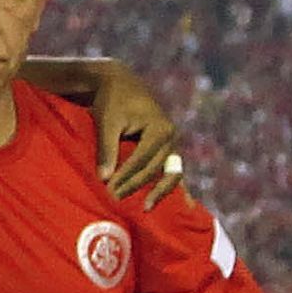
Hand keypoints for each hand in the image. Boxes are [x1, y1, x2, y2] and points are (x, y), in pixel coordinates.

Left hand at [86, 61, 183, 199]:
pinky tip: (187, 206)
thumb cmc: (111, 102)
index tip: (109, 190)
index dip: (125, 177)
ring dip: (158, 191)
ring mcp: (171, 143)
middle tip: (115, 199)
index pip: (142, 160)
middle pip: (155, 169)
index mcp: (160, 129)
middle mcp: (171, 137)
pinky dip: (176, 186)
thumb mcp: (107, 122)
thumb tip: (105, 178)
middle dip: (136, 185)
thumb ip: (107, 150)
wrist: (119, 83)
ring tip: (145, 209)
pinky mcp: (167, 147)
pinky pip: (172, 169)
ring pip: (168, 172)